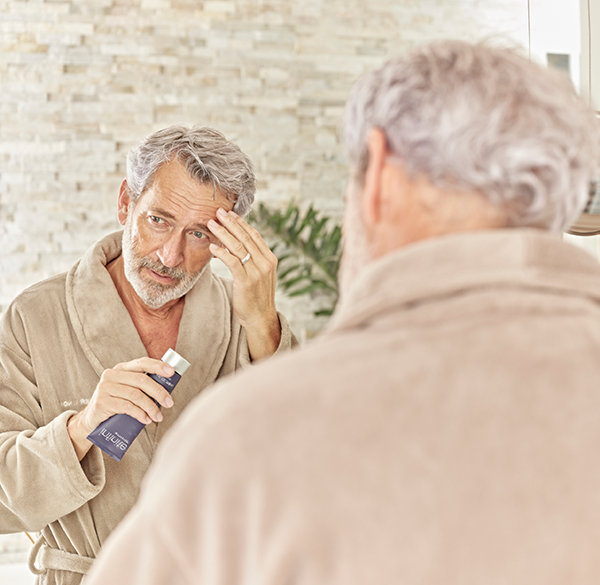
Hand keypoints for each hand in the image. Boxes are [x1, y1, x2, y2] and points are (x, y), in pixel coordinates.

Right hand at [67, 357, 174, 460]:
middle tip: (169, 403)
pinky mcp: (102, 402)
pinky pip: (127, 407)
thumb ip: (142, 386)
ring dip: (151, 407)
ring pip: (136, 395)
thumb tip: (168, 390)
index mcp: (121, 368)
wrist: (91, 420)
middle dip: (158, 392)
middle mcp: (112, 375)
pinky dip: (140, 414)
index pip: (142, 362)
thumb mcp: (127, 390)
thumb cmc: (116, 404)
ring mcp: (105, 388)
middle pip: (141, 380)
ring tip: (158, 417)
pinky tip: (146, 420)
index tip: (172, 372)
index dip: (158, 366)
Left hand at [208, 208, 280, 359]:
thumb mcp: (259, 275)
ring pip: (238, 246)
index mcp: (270, 259)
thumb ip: (253, 260)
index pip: (254, 235)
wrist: (260, 318)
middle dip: (230, 223)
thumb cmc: (257, 297)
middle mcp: (265, 263)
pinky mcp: (246, 280)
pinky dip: (221, 252)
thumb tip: (238, 245)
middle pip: (246, 237)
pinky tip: (212, 247)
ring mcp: (256, 271)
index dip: (241, 223)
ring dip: (223, 233)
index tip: (230, 214)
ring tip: (212, 224)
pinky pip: (232, 261)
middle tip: (218, 212)